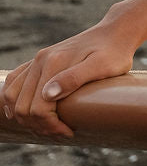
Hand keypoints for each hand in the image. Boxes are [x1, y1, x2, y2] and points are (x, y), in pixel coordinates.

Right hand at [1, 20, 136, 139]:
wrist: (116, 33)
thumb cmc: (115, 53)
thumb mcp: (102, 66)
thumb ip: (74, 78)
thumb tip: (47, 95)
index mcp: (53, 63)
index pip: (38, 108)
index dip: (50, 126)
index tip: (69, 132)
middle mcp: (40, 61)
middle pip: (22, 106)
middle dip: (39, 126)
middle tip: (61, 132)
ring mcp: (38, 60)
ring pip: (12, 96)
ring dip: (25, 117)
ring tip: (48, 126)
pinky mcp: (39, 61)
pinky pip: (14, 82)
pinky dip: (13, 101)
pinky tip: (24, 113)